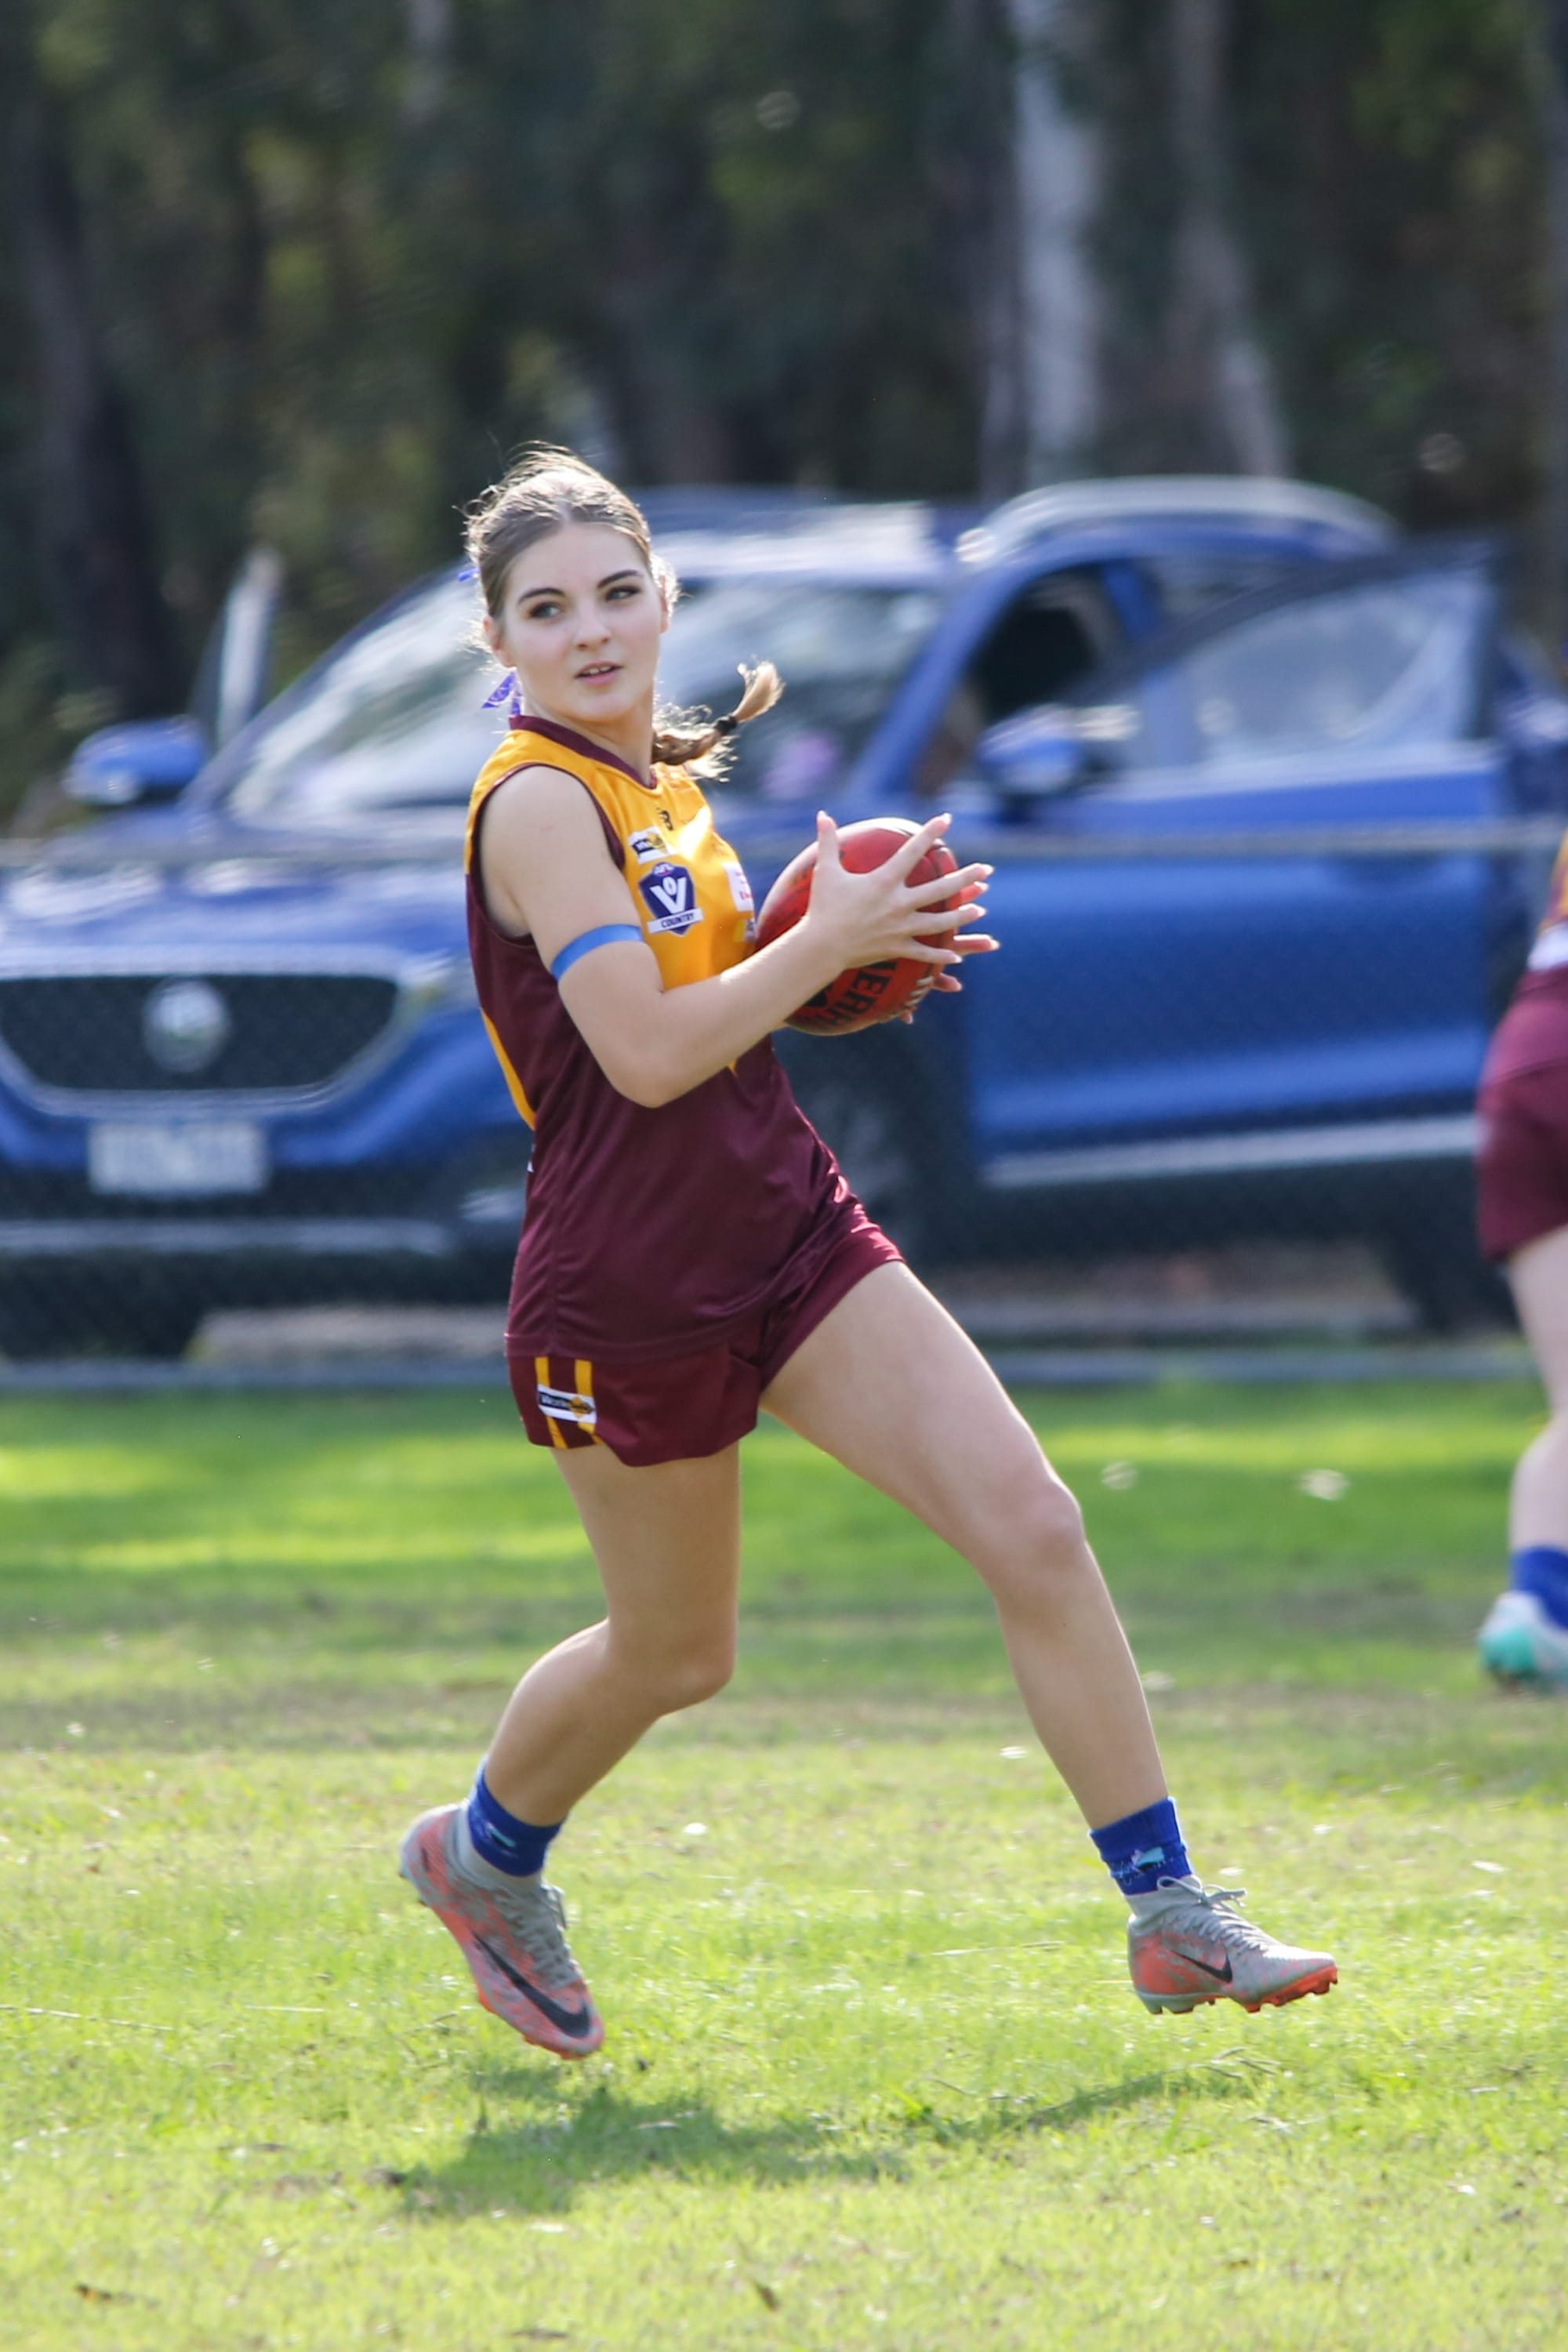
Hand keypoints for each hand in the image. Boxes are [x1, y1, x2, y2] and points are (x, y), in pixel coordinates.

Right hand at [801, 810, 994, 979]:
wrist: (820, 947)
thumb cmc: (822, 908)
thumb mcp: (824, 871)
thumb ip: (827, 841)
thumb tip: (821, 814)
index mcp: (883, 882)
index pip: (913, 852)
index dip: (930, 833)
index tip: (947, 819)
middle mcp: (898, 904)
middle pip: (940, 889)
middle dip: (965, 878)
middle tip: (986, 869)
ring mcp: (900, 928)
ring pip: (940, 922)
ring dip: (962, 915)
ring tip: (980, 909)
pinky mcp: (897, 948)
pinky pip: (924, 953)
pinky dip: (941, 955)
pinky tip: (957, 955)